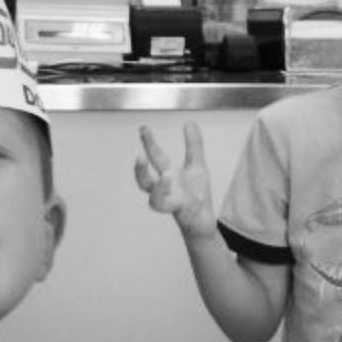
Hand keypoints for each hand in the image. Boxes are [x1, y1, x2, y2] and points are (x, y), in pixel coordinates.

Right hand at [135, 122, 217, 237]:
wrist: (201, 220)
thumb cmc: (195, 192)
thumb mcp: (197, 166)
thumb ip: (193, 145)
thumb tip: (189, 121)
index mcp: (168, 175)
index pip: (156, 157)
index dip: (149, 143)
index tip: (143, 128)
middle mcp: (165, 190)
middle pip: (146, 181)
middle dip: (141, 170)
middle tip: (140, 157)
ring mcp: (171, 204)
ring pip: (156, 201)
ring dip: (160, 189)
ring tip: (167, 177)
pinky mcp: (181, 215)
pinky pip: (180, 211)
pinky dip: (190, 204)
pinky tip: (199, 197)